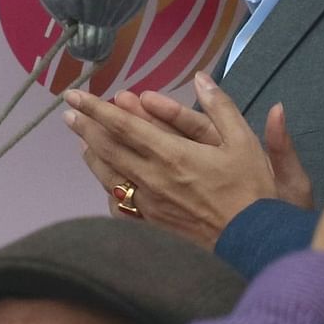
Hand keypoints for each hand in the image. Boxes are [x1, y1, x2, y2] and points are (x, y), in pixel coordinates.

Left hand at [65, 74, 280, 247]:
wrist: (254, 245)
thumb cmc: (252, 193)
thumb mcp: (245, 143)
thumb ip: (220, 107)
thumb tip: (201, 78)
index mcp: (171, 154)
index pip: (123, 126)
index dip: (95, 108)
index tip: (74, 96)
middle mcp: (152, 179)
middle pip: (107, 148)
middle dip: (86, 128)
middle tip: (68, 113)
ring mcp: (149, 205)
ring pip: (109, 176)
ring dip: (93, 156)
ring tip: (82, 142)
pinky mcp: (153, 227)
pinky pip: (121, 206)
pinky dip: (109, 189)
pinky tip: (107, 184)